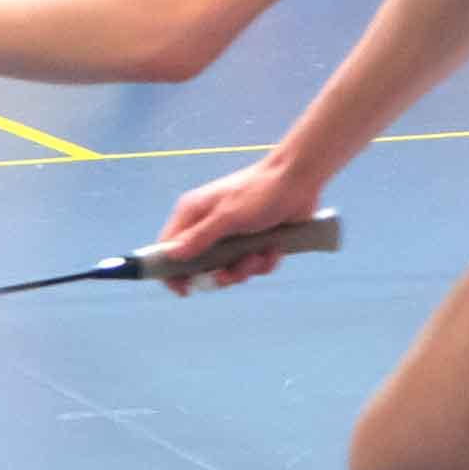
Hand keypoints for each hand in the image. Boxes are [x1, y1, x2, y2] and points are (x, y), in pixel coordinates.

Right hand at [148, 156, 322, 296]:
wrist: (299, 180)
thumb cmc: (261, 192)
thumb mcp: (228, 216)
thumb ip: (199, 237)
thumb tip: (171, 255)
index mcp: (194, 214)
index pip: (169, 248)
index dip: (171, 271)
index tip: (185, 289)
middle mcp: (208, 226)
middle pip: (201, 267)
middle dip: (221, 274)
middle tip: (233, 273)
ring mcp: (231, 236)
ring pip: (229, 269)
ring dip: (247, 268)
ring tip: (260, 254)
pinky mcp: (253, 242)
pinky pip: (252, 265)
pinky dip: (264, 262)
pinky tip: (273, 249)